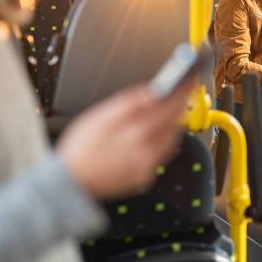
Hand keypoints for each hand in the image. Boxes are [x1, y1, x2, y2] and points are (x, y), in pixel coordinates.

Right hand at [57, 81, 193, 198]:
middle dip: (180, 104)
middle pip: (174, 122)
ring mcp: (147, 166)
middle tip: (184, 89)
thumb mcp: (100, 116)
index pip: (169, 105)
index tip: (189, 78)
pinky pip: (161, 155)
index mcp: (135, 131)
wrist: (71, 183)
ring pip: (171, 139)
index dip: (182, 90)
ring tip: (170, 109)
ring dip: (173, 122)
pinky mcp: (145, 177)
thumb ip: (131, 103)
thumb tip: (154, 90)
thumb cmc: (81, 147)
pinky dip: (162, 141)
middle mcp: (146, 150)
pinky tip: (155, 133)